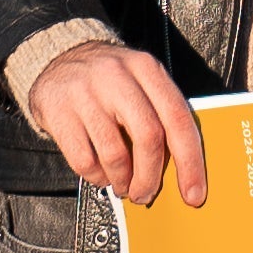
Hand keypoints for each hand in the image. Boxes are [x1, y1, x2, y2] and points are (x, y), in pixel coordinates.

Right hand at [28, 41, 210, 206]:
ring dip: (122, 181)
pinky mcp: (59, 112)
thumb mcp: (140, 81)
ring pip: (115, 155)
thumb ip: (161, 115)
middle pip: (148, 137)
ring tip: (122, 184)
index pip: (178, 118)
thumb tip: (182, 170)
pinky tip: (100, 172)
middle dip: (151, 177)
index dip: (190, 161)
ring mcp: (86, 94)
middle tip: (146, 194)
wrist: (58, 59)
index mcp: (147, 68)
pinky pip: (85, 161)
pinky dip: (97, 177)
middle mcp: (117, 77)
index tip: (193, 193)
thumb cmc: (109, 80)